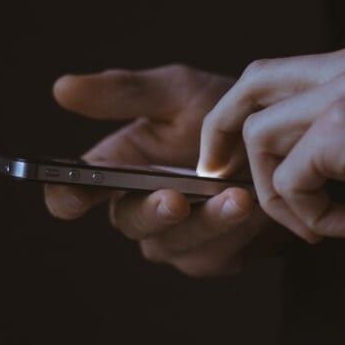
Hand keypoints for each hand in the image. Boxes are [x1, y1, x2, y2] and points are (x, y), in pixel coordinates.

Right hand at [44, 64, 288, 275]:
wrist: (283, 139)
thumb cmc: (222, 111)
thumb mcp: (177, 91)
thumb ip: (124, 93)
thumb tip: (61, 88)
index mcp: (116, 168)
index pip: (72, 194)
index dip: (67, 197)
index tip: (76, 193)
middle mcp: (138, 208)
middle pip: (128, 223)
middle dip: (152, 212)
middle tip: (175, 199)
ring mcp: (175, 238)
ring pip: (174, 245)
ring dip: (207, 223)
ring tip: (238, 197)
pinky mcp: (212, 256)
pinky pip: (215, 255)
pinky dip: (236, 232)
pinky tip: (258, 208)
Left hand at [198, 44, 344, 242]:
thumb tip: (299, 155)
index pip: (275, 72)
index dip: (242, 112)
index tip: (232, 155)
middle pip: (250, 85)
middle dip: (222, 132)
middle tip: (219, 176)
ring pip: (261, 137)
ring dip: (279, 194)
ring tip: (322, 225)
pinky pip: (290, 179)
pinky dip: (309, 215)